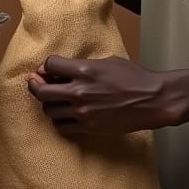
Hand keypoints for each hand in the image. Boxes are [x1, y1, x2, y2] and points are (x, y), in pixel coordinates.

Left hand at [28, 55, 182, 132]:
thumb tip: (63, 70)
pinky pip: (62, 126)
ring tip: (55, 100)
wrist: (152, 100)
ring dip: (48, 104)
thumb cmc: (134, 78)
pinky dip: (59, 121)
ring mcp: (83, 111)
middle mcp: (80, 91)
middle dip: (36, 86)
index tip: (48, 69)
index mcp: (85, 70)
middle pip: (41, 91)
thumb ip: (83, 65)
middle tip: (37, 84)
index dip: (46, 66)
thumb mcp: (107, 62)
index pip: (49, 64)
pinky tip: (65, 115)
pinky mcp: (89, 127)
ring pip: (49, 110)